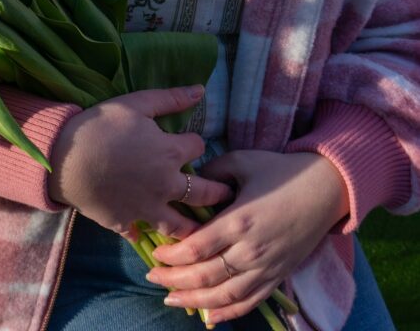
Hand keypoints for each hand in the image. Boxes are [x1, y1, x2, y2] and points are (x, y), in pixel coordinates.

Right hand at [47, 86, 233, 239]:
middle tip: (226, 194)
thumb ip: (170, 98)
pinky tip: (147, 235)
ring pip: (180, 225)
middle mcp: (166, 185)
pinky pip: (141, 235)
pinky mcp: (127, 223)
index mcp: (170, 153)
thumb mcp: (136, 103)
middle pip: (204, 193)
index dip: (194, 143)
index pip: (199, 148)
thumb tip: (200, 90)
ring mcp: (148, 208)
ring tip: (200, 229)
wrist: (66, 159)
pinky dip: (145, 234)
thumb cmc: (101, 126)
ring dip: (192, 226)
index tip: (189, 143)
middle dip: (217, 192)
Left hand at [146, 149, 349, 323]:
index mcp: (239, 220)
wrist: (325, 189)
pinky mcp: (278, 277)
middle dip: (174, 280)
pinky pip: (250, 302)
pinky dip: (228, 314)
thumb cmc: (281, 171)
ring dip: (194, 301)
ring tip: (170, 299)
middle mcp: (251, 250)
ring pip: (224, 296)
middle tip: (151, 277)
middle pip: (205, 276)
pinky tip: (209, 317)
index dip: (172, 256)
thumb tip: (191, 181)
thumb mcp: (243, 161)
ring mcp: (266, 268)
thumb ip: (214, 171)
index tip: (154, 254)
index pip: (197, 248)